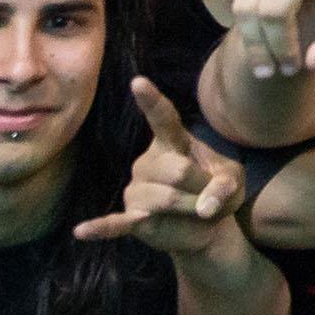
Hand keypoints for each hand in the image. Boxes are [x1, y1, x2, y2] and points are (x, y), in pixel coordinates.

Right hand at [71, 81, 249, 255]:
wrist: (208, 226)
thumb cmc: (217, 192)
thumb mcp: (233, 182)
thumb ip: (224, 186)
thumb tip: (206, 207)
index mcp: (173, 142)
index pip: (163, 118)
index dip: (151, 101)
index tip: (138, 82)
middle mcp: (149, 161)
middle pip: (178, 170)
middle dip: (203, 187)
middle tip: (211, 198)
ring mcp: (137, 189)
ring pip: (165, 199)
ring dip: (191, 209)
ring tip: (197, 212)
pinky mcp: (132, 217)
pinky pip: (115, 223)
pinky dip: (100, 228)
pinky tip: (81, 232)